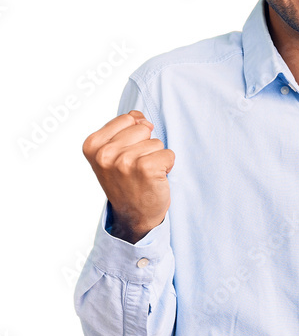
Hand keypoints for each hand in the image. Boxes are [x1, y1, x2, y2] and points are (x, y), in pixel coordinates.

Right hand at [82, 110, 174, 242]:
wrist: (133, 216)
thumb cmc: (125, 182)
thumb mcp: (113, 152)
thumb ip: (124, 128)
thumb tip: (142, 119)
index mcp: (93, 145)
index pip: (128, 118)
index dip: (134, 136)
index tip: (126, 156)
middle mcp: (105, 153)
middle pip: (143, 128)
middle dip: (145, 146)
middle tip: (136, 168)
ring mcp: (124, 161)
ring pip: (156, 142)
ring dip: (156, 158)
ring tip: (144, 175)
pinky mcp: (145, 169)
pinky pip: (168, 154)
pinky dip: (167, 166)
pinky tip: (155, 179)